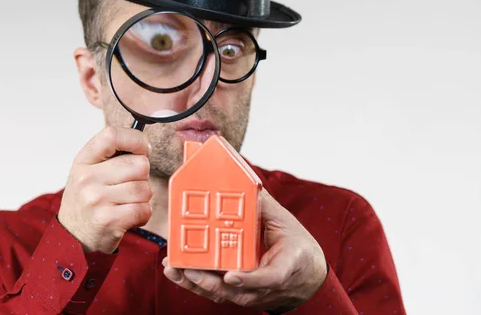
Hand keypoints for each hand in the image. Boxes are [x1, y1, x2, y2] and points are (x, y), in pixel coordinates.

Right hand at [58, 126, 152, 253]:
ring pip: (144, 189)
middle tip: (129, 185)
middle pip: (139, 165)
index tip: (143, 149)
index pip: (112, 135)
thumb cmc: (87, 199)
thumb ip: (112, 155)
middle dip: (142, 176)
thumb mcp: (88, 171)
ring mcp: (97, 199)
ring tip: (126, 202)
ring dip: (142, 197)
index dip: (136, 139)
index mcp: (84, 160)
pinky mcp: (108, 220)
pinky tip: (128, 216)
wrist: (72, 236)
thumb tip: (144, 145)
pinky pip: (144, 210)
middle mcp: (87, 178)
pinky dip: (143, 214)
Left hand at [162, 188, 327, 311]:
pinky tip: (178, 272)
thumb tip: (245, 185)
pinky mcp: (239, 294)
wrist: (307, 278)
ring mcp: (251, 294)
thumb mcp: (287, 225)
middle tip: (185, 268)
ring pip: (221, 295)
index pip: (268, 278)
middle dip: (208, 282)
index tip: (231, 276)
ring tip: (173, 268)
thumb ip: (264, 207)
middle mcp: (265, 288)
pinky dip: (195, 284)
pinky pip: (216, 293)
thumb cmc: (298, 250)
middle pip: (235, 291)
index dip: (249, 280)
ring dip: (195, 283)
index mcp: (284, 268)